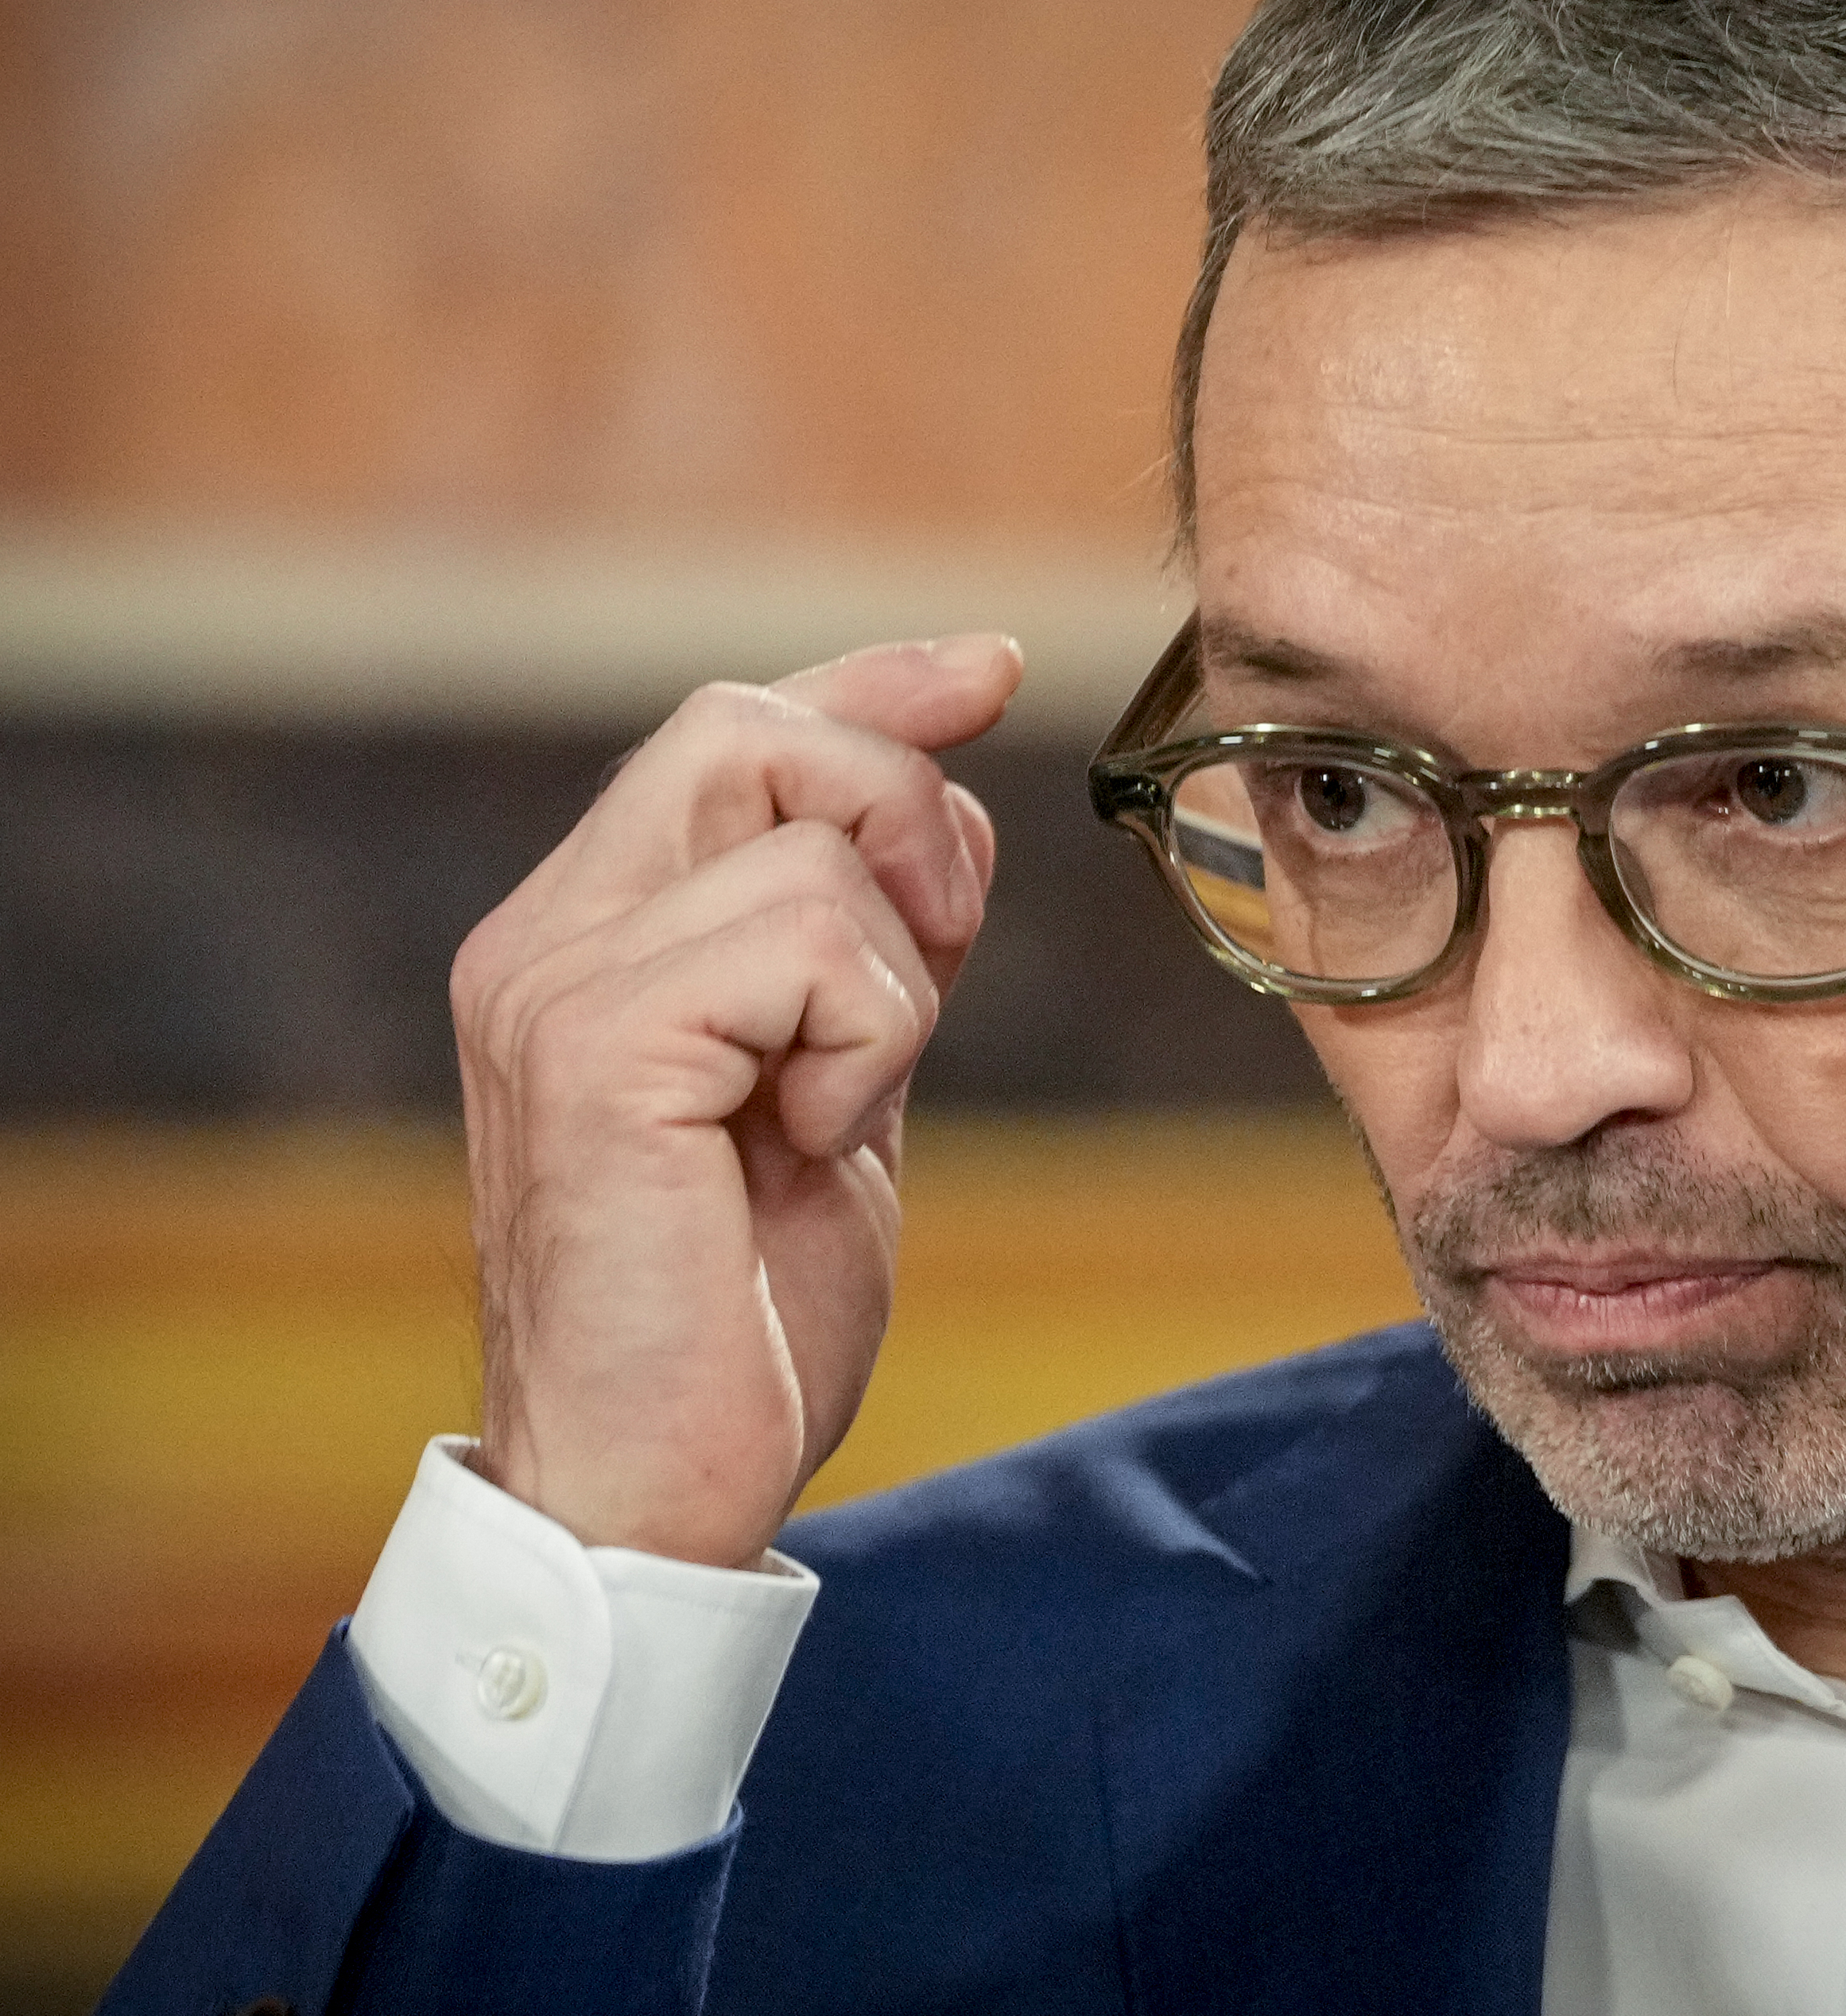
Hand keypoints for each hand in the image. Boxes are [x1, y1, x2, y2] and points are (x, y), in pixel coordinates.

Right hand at [451, 636, 1021, 1565]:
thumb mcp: (833, 1085)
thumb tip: (942, 799)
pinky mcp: (593, 1048)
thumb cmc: (741, 1310)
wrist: (652, 1490)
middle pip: (754, 730)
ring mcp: (553, 985)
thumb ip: (861, 946)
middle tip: (936, 961)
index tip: (989, 666)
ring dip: (893, 986)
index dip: (871, 684)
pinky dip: (868, 1040)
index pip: (731, 733)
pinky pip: (811, 941)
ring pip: (813, 847)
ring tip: (828, 1115)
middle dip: (903, 815)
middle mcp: (545, 938)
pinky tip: (809, 1144)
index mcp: (592, 939)